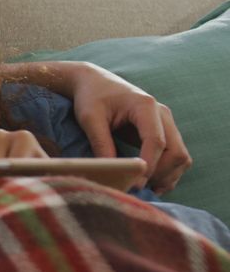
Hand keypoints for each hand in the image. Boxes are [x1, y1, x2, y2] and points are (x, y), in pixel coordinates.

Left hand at [68, 63, 190, 193]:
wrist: (94, 82)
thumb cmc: (91, 97)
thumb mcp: (90, 119)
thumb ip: (101, 144)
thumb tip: (114, 173)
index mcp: (145, 106)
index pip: (157, 141)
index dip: (149, 166)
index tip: (135, 184)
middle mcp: (162, 114)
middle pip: (176, 151)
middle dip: (160, 174)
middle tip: (137, 188)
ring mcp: (166, 123)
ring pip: (181, 156)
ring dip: (168, 176)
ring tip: (145, 189)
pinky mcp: (164, 131)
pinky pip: (176, 155)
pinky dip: (169, 172)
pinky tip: (152, 184)